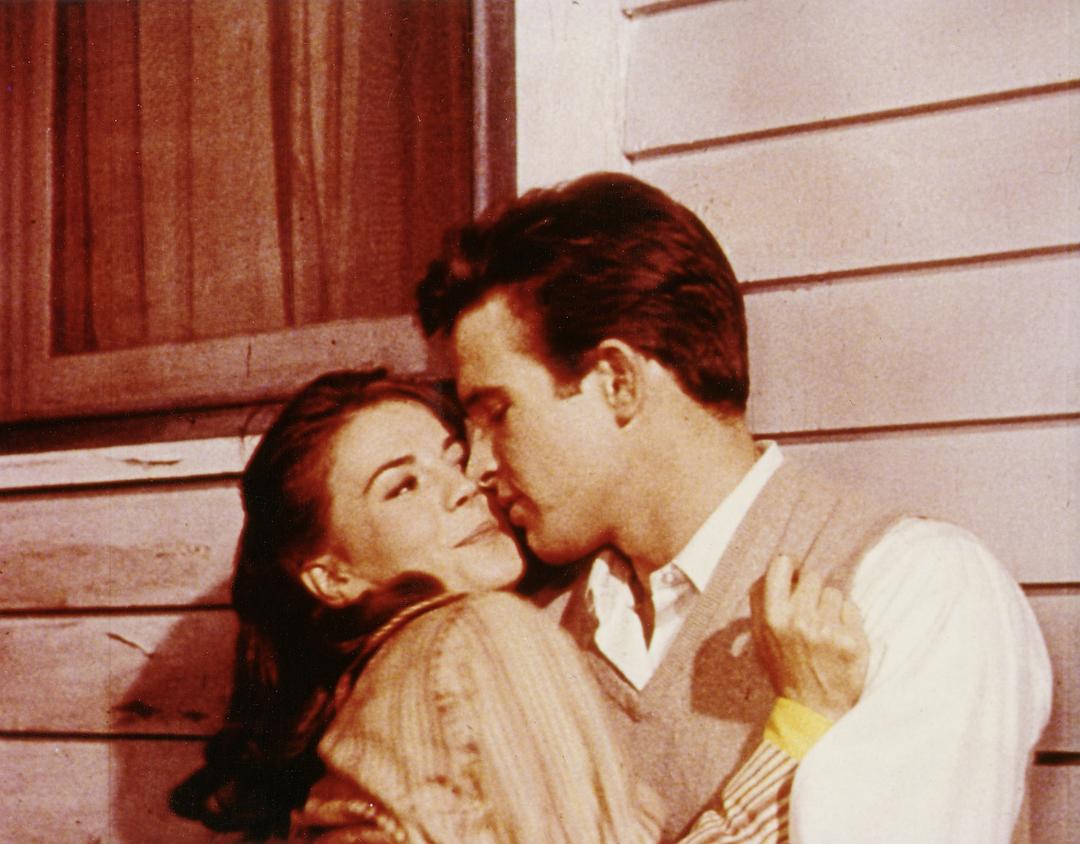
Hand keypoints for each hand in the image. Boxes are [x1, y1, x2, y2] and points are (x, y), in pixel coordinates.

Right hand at [750, 554, 868, 720]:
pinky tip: (839, 638)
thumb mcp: (762, 637)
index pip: (781, 565)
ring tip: (824, 629)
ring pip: (834, 592)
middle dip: (811, 590)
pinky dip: (847, 619)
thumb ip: (762, 601)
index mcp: (773, 617)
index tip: (794, 571)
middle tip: (810, 611)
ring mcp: (828, 630)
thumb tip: (777, 565)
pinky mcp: (853, 640)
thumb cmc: (785, 669)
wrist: (813, 709)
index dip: (789, 565)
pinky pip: (852, 608)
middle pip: (812, 576)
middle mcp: (800, 620)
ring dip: (830, 606)